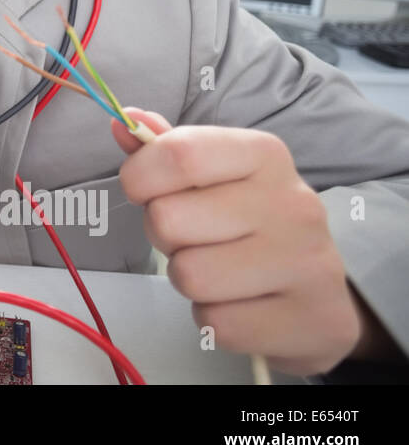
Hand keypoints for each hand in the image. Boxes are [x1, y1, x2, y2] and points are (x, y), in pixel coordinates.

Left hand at [111, 108, 361, 375]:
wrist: (318, 294)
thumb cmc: (250, 223)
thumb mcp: (214, 175)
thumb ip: (167, 148)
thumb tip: (125, 121)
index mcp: (264, 155)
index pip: (178, 154)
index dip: (139, 176)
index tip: (142, 189)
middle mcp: (292, 203)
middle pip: (169, 219)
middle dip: (164, 234)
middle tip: (192, 237)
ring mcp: (306, 263)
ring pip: (189, 276)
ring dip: (187, 278)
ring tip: (217, 270)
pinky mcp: (307, 319)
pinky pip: (216, 323)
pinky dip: (213, 318)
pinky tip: (240, 303)